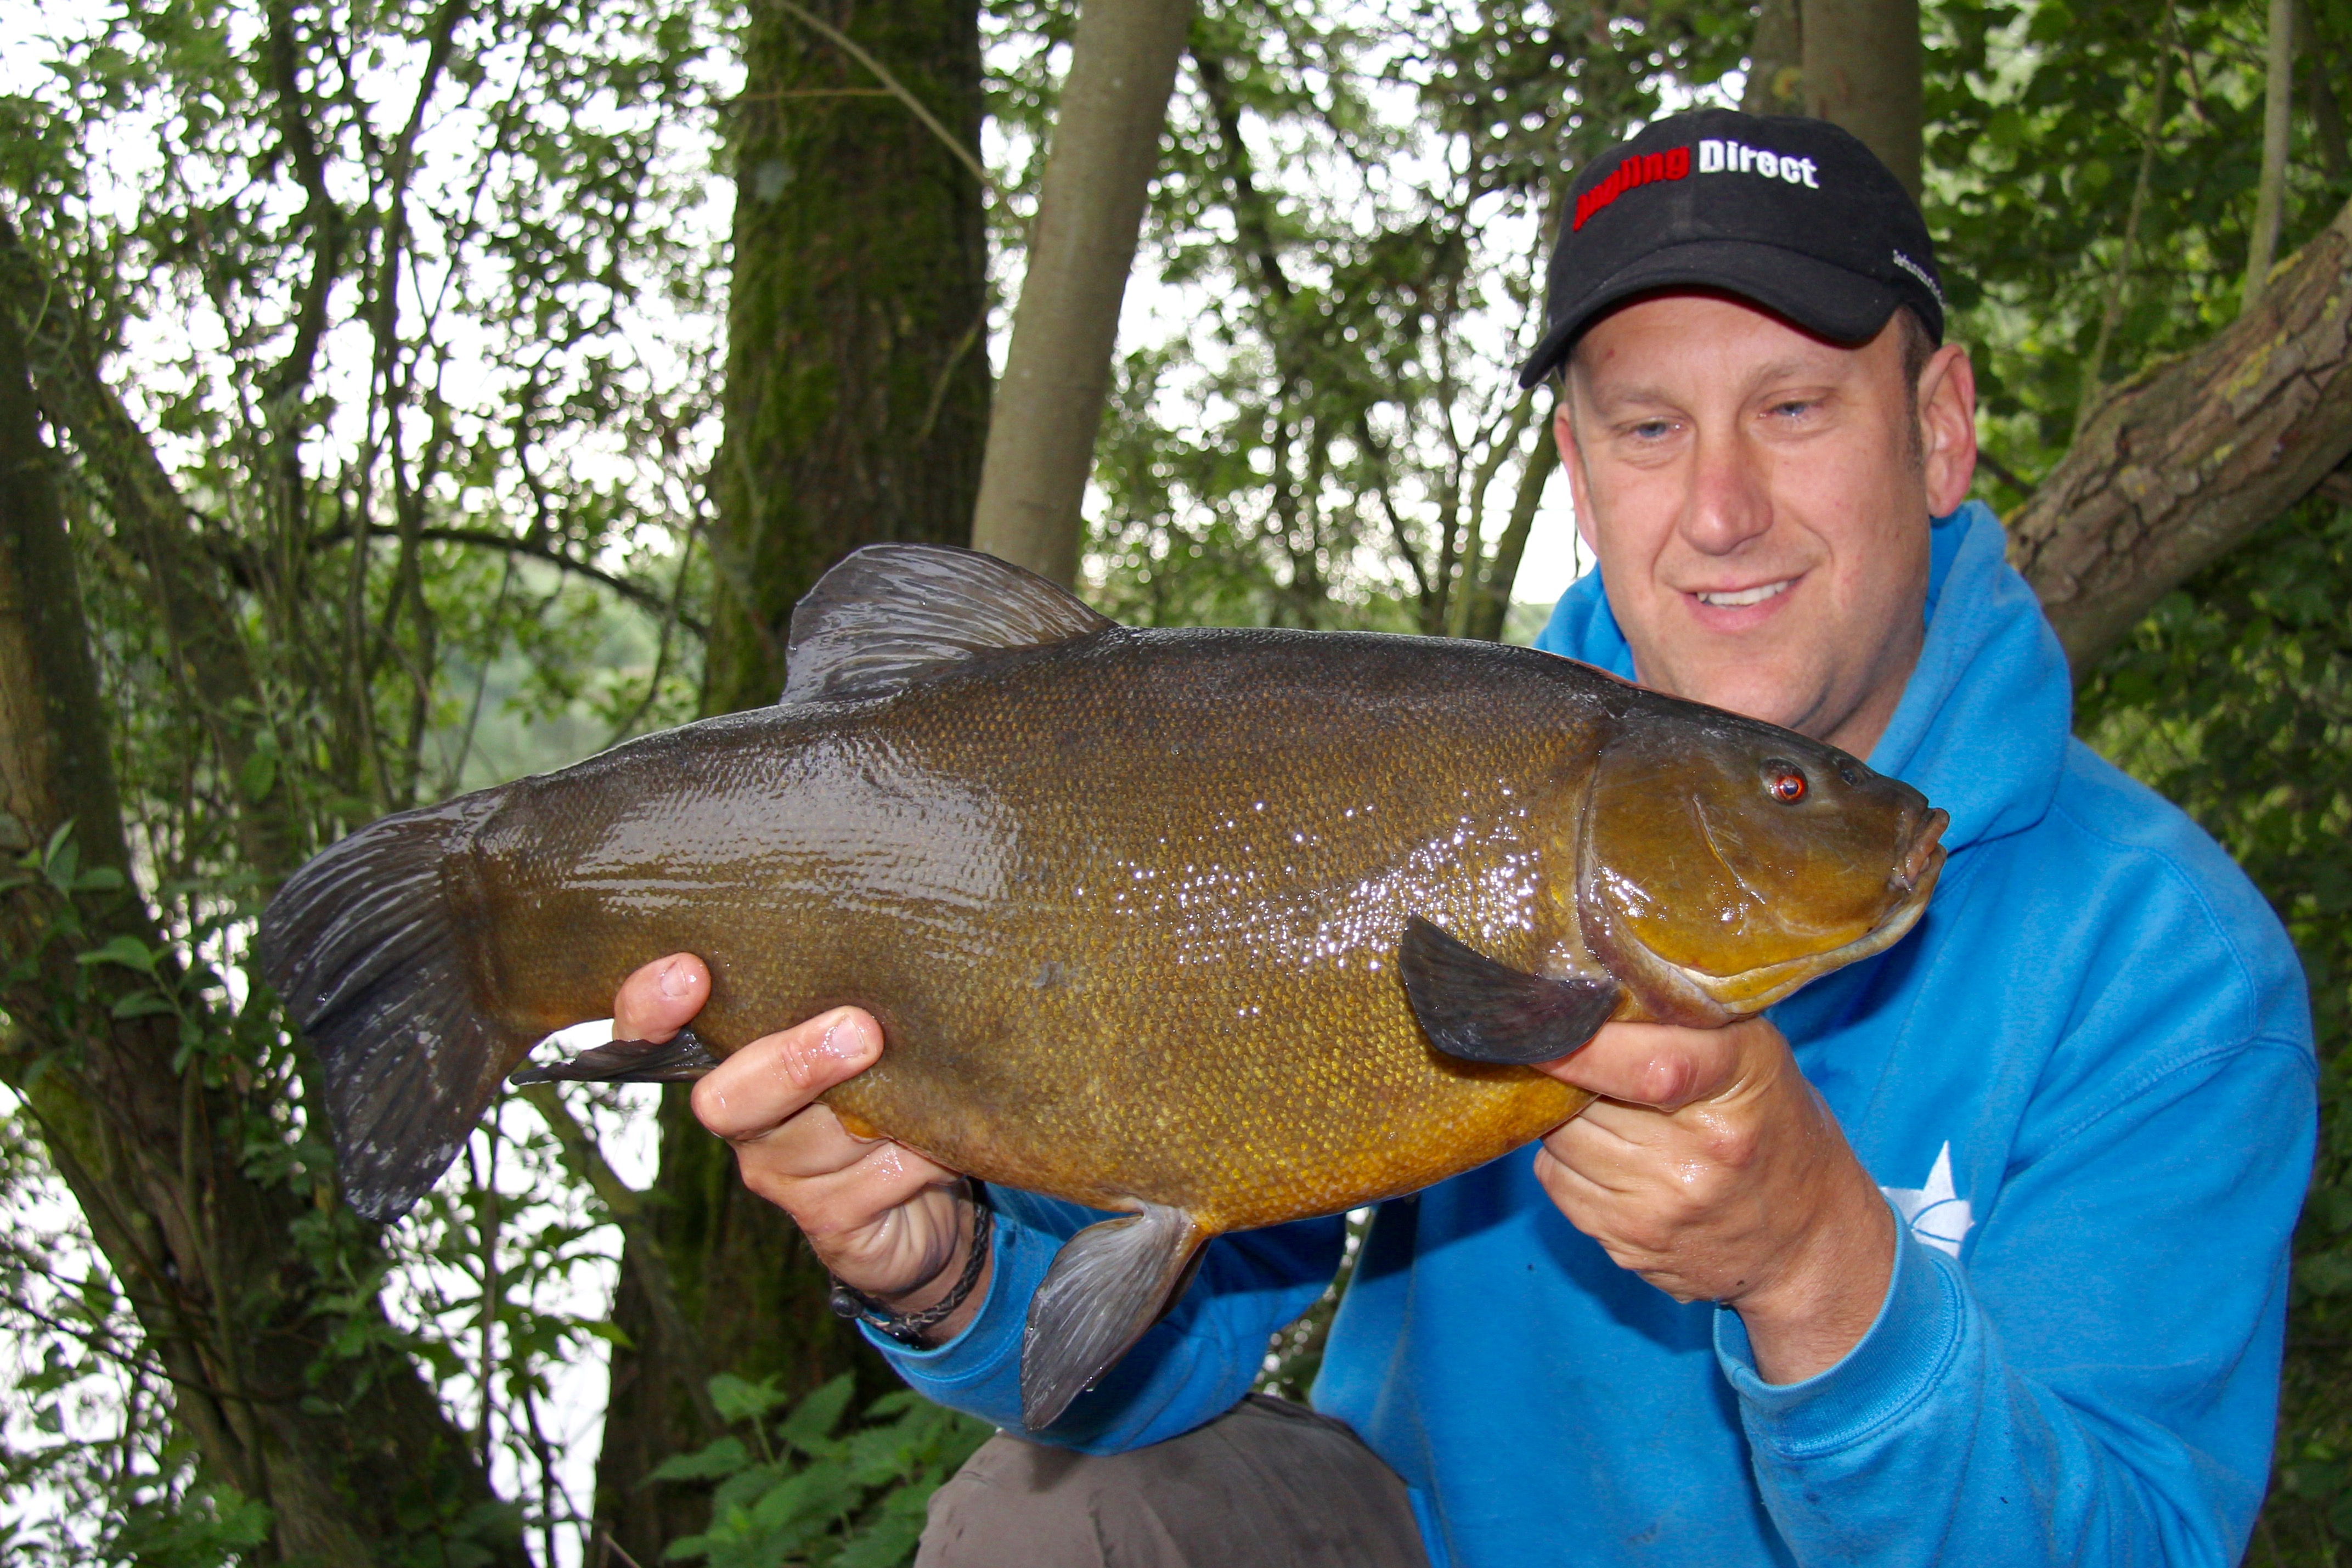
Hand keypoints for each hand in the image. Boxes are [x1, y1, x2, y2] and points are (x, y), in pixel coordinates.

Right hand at [612, 955, 987, 1340]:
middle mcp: (742, 1125)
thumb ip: (846, 1002)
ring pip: (826, 1136)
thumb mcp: (862, 1040)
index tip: (690, 972)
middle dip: (793, 1063)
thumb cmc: (882, 1094)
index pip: (649, 1039)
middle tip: (860, 1029)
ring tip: (929, 1089)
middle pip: (729, 1100)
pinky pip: (879, 1176)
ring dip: (887, 1110)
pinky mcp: (829, 1223)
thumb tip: (877, 956)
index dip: (651, 1009)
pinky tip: (938, 1146)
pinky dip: (921, 1153)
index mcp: (732, 1065)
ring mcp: (780, 1180)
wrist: (922, 1208)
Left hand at [1531, 1016, 1895, 1383]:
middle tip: (1590, 1065)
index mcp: (1741, 1086)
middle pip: (1586, 1100)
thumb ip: (1682, 1019)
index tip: (1548, 1023)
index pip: (1649, 1066)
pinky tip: (1609, 1158)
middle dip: (1572, 1075)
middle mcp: (1702, 1154)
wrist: (1806, 1241)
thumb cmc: (1773, 1126)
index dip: (1586, 1047)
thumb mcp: (1755, 1054)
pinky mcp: (1628, 1245)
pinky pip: (1555, 1181)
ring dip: (1567, 1119)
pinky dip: (1567, 1162)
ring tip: (1608, 1112)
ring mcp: (1662, 1208)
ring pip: (1560, 1140)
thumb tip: (1588, 990)